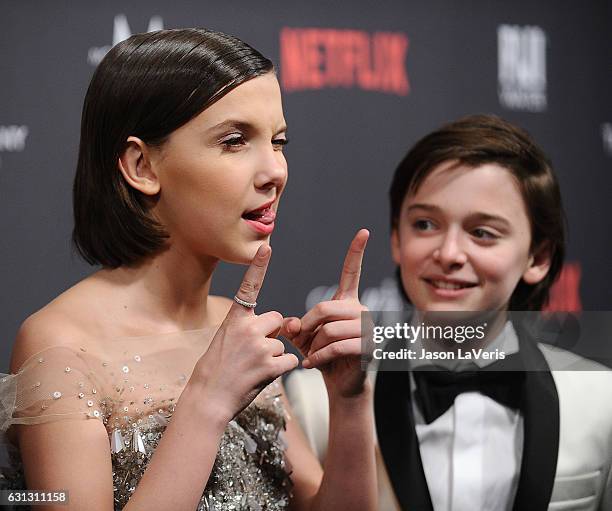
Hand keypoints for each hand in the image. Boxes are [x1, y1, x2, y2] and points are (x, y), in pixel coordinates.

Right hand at [190, 245, 298, 421]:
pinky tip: (262, 377)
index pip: (249, 287)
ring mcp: (260, 347)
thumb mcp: (226, 342)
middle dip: (273, 333)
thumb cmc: (215, 372)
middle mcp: (248, 329)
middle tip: (254, 353)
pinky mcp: (270, 365)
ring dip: (274, 357)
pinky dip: (281, 370)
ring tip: (252, 369)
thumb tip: (281, 325)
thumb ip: (250, 329)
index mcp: (234, 320)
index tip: (266, 247)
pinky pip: (289, 361)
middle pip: (278, 320)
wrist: (207, 399)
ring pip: (283, 344)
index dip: (258, 266)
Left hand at [288, 229, 371, 397]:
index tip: (363, 231)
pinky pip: (336, 347)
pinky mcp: (368, 348)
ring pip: (330, 330)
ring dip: (314, 345)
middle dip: (307, 326)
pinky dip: (318, 358)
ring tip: (310, 355)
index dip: (356, 252)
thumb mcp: (304, 337)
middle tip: (300, 340)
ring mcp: (367, 329)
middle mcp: (360, 310)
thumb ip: (295, 326)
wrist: (341, 383)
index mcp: (347, 301)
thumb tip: (290, 323)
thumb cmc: (322, 355)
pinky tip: (310, 364)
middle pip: (325, 307)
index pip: (351, 272)